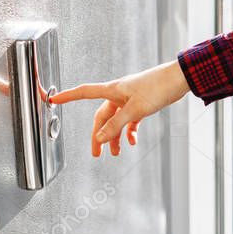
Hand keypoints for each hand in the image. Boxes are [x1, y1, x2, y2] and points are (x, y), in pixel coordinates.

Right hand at [50, 60, 190, 156]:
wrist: (179, 79)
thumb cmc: (157, 87)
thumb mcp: (135, 110)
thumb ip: (116, 125)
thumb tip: (99, 138)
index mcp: (112, 90)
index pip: (84, 92)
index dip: (68, 96)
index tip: (53, 99)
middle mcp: (118, 94)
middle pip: (101, 116)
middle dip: (98, 135)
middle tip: (96, 153)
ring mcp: (129, 99)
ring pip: (116, 121)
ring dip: (114, 136)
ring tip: (115, 152)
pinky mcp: (141, 103)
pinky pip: (130, 120)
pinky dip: (129, 131)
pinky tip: (132, 141)